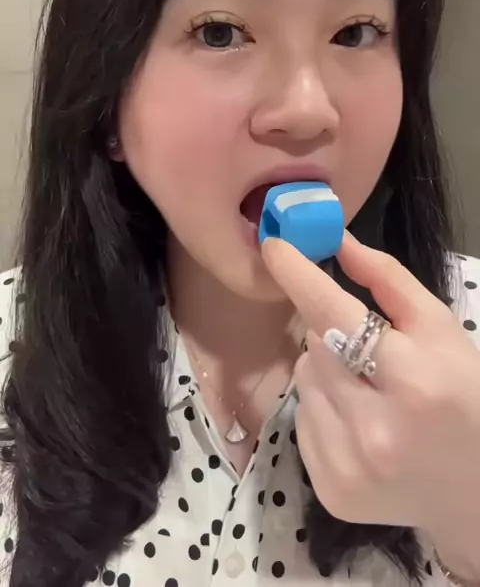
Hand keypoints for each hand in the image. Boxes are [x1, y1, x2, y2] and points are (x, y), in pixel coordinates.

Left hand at [262, 233, 479, 551]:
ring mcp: (347, 466)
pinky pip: (302, 421)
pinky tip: (359, 422)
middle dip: (332, 333)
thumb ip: (388, 280)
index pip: (335, 314)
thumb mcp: (442, 330)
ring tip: (368, 388)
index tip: (273, 246)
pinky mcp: (330, 490)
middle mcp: (373, 429)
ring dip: (325, 371)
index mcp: (412, 381)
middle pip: (313, 346)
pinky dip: (322, 409)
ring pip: (303, 380)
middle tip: (367, 347)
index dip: (299, 276)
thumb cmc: (465, 396)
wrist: (476, 490)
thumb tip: (336, 242)